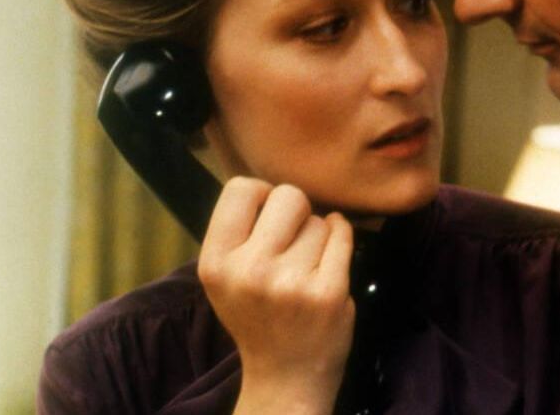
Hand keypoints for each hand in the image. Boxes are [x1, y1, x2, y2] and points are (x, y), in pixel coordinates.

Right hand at [198, 178, 354, 414]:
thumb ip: (239, 230)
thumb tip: (268, 182)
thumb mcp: (226, 276)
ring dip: (318, 237)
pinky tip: (328, 262)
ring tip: (305, 269)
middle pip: (288, 195)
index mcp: (216, 262)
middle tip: (292, 242)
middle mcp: (249, 271)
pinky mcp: (329, 291)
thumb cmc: (258, 316)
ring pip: (320, 219)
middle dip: (297, 212)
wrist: (286, 377)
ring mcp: (291, 282)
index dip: (262, 196)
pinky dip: (341, 238)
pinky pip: (343, 234)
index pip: (241, 188)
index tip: (268, 218)